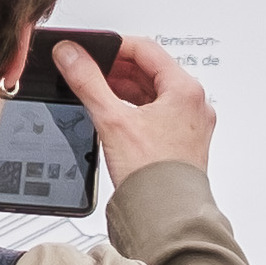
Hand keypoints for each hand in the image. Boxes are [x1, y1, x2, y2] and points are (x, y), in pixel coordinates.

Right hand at [58, 30, 218, 182]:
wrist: (166, 218)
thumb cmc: (154, 177)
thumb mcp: (113, 121)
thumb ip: (88, 82)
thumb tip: (71, 55)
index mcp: (186, 91)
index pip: (146, 49)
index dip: (114, 46)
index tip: (91, 49)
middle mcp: (194, 105)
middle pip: (150, 72)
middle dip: (116, 70)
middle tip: (88, 71)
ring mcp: (190, 125)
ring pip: (153, 94)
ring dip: (124, 90)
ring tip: (97, 93)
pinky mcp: (183, 143)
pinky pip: (157, 115)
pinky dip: (135, 110)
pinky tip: (116, 118)